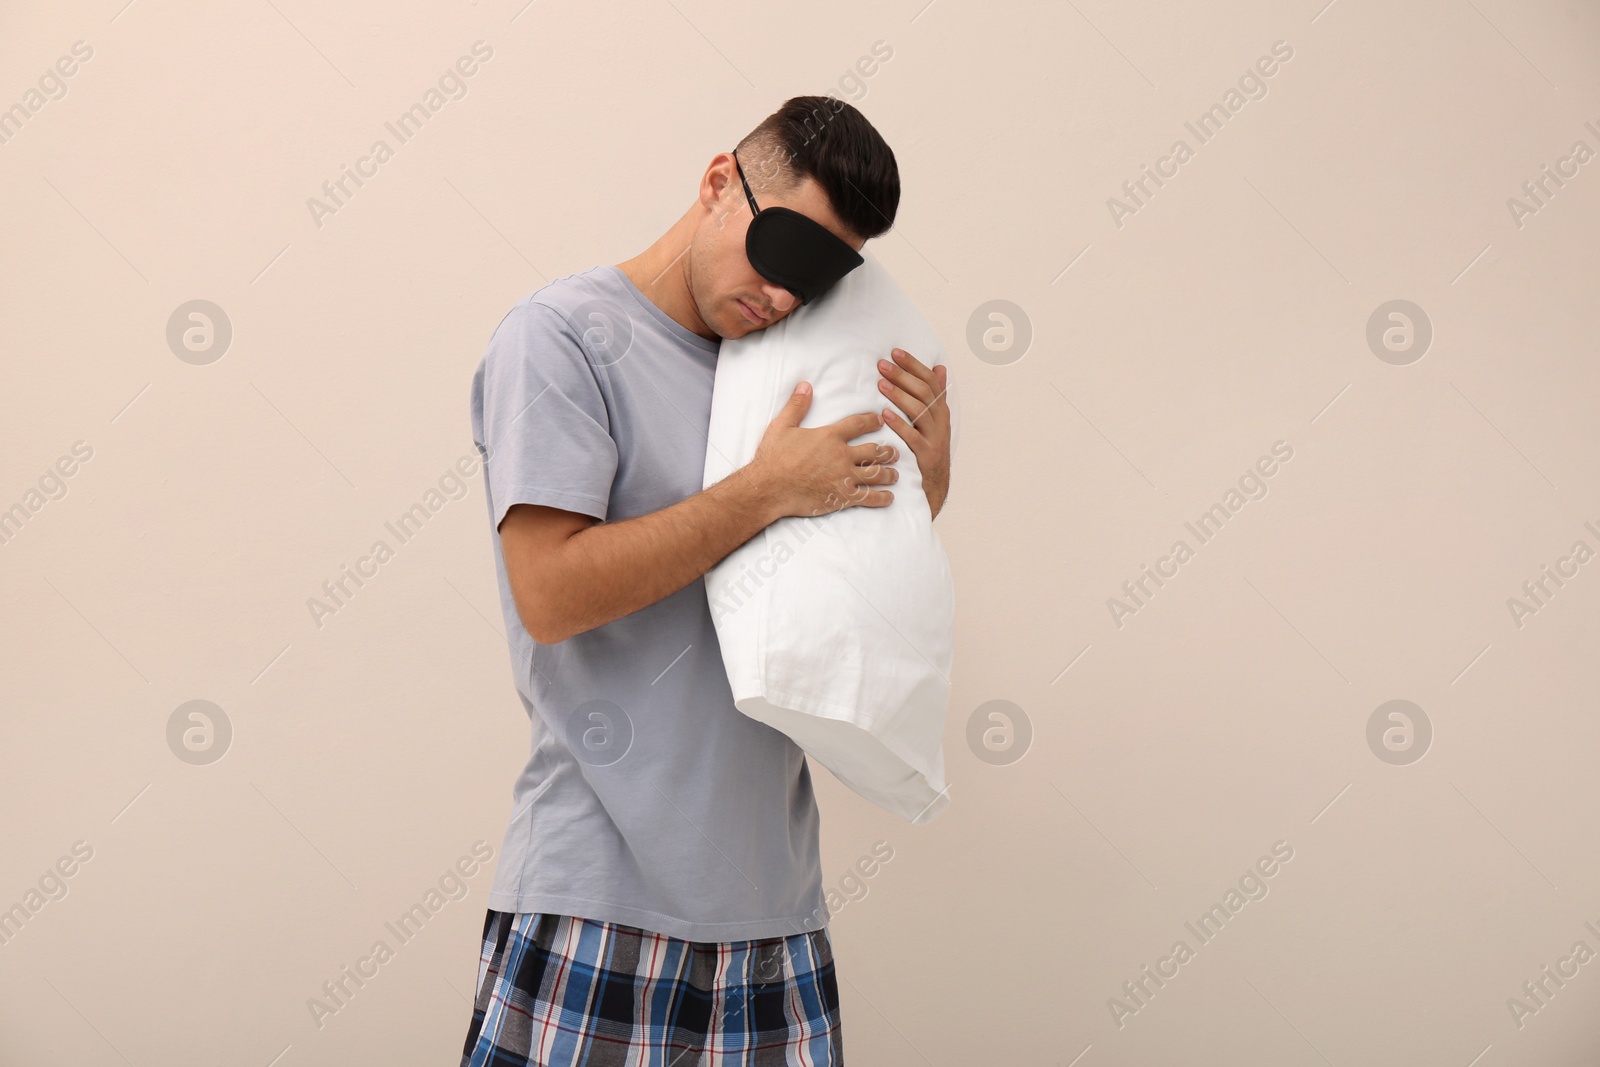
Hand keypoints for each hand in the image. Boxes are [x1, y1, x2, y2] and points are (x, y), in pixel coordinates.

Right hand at [746, 382, 900, 520]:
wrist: (768, 488)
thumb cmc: (773, 457)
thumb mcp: (781, 426)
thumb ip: (797, 405)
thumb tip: (806, 385)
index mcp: (830, 436)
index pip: (858, 424)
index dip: (872, 421)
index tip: (880, 421)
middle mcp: (842, 455)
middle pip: (874, 450)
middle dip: (888, 451)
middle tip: (895, 452)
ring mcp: (844, 477)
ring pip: (876, 474)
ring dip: (889, 473)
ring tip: (895, 474)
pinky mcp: (842, 497)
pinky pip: (868, 497)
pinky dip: (882, 498)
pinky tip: (889, 497)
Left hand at [878, 348, 950, 518]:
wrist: (935, 485)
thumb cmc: (929, 448)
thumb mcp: (934, 420)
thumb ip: (935, 395)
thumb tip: (939, 367)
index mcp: (940, 410)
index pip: (929, 380)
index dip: (913, 365)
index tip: (895, 352)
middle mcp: (940, 421)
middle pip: (923, 392)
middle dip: (903, 376)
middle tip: (883, 365)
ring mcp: (935, 438)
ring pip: (919, 411)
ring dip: (899, 396)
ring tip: (881, 384)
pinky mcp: (927, 455)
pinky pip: (913, 437)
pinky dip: (899, 424)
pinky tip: (885, 415)